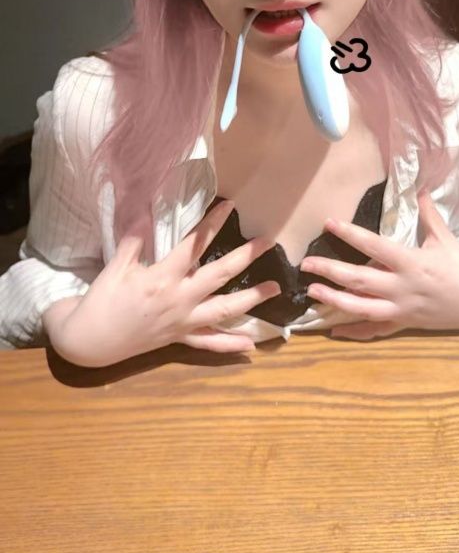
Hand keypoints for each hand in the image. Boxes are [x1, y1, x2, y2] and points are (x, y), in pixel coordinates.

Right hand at [44, 200, 280, 366]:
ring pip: (224, 311)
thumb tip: (145, 209)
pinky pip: (209, 344)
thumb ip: (135, 239)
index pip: (193, 247)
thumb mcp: (116, 266)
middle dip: (246, 258)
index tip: (230, 206)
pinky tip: (250, 345)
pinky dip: (230, 345)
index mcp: (162, 279)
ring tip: (275, 289)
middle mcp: (179, 301)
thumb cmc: (102, 300)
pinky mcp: (179, 339)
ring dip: (251, 300)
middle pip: (220, 276)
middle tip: (268, 242)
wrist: (89, 341)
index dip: (212, 225)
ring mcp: (182, 322)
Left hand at [299, 191, 458, 339]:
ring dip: (335, 301)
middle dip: (331, 271)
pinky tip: (334, 331)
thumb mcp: (447, 240)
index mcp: (413, 263)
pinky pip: (376, 329)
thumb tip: (420, 190)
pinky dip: (355, 331)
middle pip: (360, 280)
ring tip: (313, 292)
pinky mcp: (404, 322)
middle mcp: (403, 287)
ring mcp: (402, 308)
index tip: (329, 223)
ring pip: (362, 308)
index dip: (350, 234)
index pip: (375, 246)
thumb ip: (429, 216)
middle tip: (305, 264)